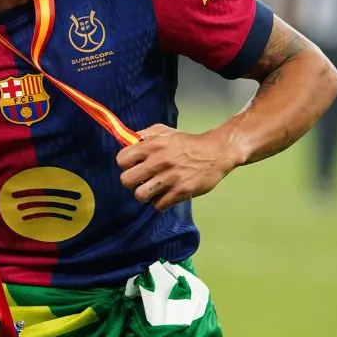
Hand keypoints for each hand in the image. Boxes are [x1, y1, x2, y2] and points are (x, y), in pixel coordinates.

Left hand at [116, 124, 240, 210]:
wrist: (215, 152)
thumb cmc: (186, 142)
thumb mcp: (164, 131)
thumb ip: (143, 136)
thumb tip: (126, 142)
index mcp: (153, 145)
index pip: (122, 160)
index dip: (126, 164)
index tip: (134, 166)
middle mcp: (159, 161)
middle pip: (126, 180)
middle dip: (132, 182)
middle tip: (141, 180)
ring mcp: (170, 178)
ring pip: (140, 195)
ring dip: (145, 194)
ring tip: (153, 189)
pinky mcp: (181, 191)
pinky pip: (158, 205)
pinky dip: (161, 202)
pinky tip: (167, 194)